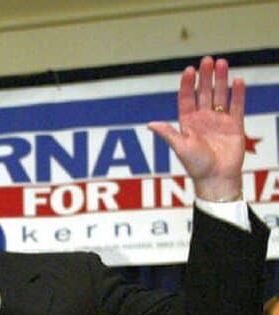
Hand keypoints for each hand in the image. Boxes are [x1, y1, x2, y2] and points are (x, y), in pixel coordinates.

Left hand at [148, 56, 245, 201]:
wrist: (216, 178)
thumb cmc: (196, 166)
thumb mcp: (180, 147)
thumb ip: (168, 134)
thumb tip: (151, 124)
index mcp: (187, 123)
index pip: (186, 98)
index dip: (188, 84)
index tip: (189, 70)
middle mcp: (202, 119)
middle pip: (204, 92)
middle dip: (205, 76)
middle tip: (207, 60)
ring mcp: (219, 121)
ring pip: (220, 95)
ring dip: (221, 80)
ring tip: (222, 63)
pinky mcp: (234, 126)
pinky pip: (237, 106)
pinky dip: (238, 93)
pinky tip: (238, 80)